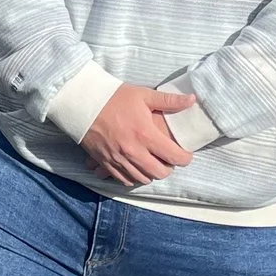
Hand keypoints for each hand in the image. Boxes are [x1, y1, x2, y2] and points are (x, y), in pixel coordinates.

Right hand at [80, 85, 197, 186]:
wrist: (83, 103)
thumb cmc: (114, 97)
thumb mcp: (143, 95)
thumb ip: (169, 100)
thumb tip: (192, 100)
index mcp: (145, 134)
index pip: (174, 156)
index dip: (185, 158)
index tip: (186, 154)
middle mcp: (133, 151)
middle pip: (160, 173)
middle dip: (169, 168)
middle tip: (169, 159)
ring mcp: (118, 160)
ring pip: (143, 179)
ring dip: (152, 174)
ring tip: (154, 163)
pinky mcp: (106, 163)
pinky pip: (125, 180)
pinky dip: (134, 177)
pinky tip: (137, 168)